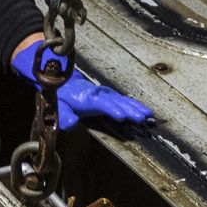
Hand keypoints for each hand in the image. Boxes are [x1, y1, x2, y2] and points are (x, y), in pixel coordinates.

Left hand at [11, 40, 152, 130]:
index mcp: (87, 98)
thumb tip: (71, 124)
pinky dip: (136, 106)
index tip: (122, 116)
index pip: (101, 104)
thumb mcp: (58, 107)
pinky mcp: (112, 96)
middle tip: (142, 117)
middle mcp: (100, 94)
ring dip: (136, 108)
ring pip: (123, 101)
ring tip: (148, 115)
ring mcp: (107, 94)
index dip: (112, 109)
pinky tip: (146, 112)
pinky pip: (125, 101)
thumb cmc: (62, 97)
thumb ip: (64, 116)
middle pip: (117, 102)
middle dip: (130, 110)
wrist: (65, 82)